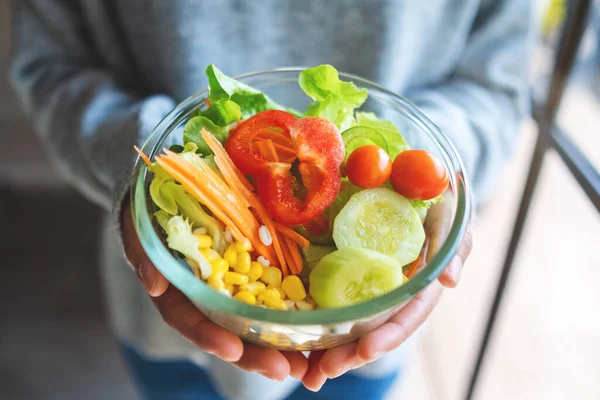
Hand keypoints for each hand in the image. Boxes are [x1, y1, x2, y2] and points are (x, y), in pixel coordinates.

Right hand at [121, 204, 308, 380]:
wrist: (172, 190)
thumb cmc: (152, 215)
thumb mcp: (141, 230)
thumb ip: (145, 256)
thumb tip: (154, 284)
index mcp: (177, 292)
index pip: (190, 319)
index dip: (209, 336)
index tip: (232, 349)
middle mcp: (206, 296)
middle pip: (229, 331)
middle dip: (255, 355)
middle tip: (283, 370)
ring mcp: (232, 285)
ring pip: (254, 320)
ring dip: (279, 344)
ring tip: (305, 363)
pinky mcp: (254, 268)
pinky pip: (273, 292)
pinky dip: (291, 311)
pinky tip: (313, 325)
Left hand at [301, 197, 473, 390]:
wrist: (414, 178)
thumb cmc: (438, 201)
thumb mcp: (453, 219)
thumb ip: (455, 246)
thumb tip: (450, 280)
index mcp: (418, 283)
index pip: (406, 314)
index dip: (388, 335)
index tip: (365, 352)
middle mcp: (392, 288)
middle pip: (372, 328)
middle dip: (350, 353)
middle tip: (322, 373)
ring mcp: (367, 280)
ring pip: (349, 320)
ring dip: (328, 348)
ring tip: (305, 371)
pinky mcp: (345, 267)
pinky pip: (328, 292)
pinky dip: (313, 316)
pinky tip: (295, 339)